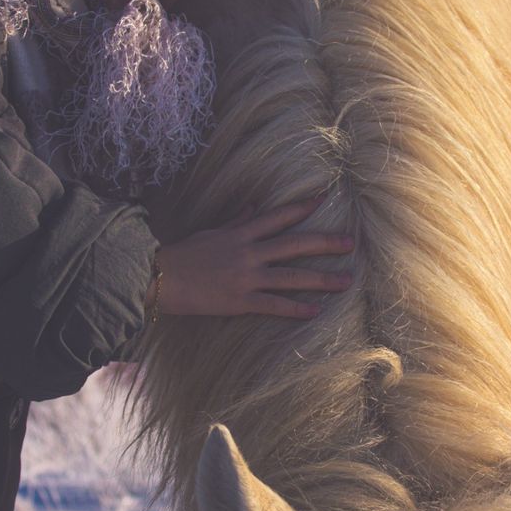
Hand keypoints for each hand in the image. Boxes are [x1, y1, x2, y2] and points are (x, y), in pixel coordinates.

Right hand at [152, 198, 353, 318]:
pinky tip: (315, 311)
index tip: (323, 199)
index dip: (301, 207)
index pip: (278, 217)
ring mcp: (246, 277)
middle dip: (325, 243)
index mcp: (241, 233)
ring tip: (345, 281)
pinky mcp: (239, 301)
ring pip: (291, 277)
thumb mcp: (211, 232)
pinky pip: (273, 305)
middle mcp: (248, 252)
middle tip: (351, 243)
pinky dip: (295, 308)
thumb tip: (251, 206)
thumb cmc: (183, 254)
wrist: (159, 278)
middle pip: (294, 244)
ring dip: (321, 279)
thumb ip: (235, 221)